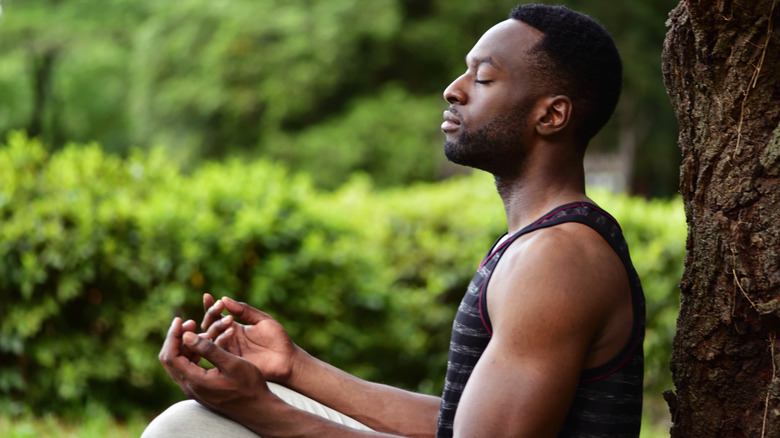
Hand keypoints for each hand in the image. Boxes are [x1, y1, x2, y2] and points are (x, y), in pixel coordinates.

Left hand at [159, 317, 273, 420]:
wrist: (257, 408)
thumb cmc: (249, 386)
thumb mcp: (232, 364)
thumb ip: (209, 349)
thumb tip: (187, 335)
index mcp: (195, 381)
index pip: (170, 356)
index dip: (173, 336)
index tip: (181, 319)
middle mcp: (190, 387)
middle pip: (169, 359)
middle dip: (176, 338)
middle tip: (190, 322)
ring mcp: (194, 389)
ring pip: (178, 363)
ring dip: (185, 345)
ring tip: (202, 331)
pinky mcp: (200, 388)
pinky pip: (188, 368)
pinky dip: (192, 353)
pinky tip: (206, 344)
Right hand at [200, 294, 298, 383]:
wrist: (287, 359)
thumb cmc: (277, 339)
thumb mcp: (261, 319)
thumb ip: (244, 310)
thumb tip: (224, 298)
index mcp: (234, 328)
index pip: (216, 317)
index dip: (210, 306)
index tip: (207, 296)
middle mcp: (228, 339)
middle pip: (209, 326)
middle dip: (212, 315)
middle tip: (219, 306)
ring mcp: (229, 351)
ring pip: (212, 337)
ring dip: (216, 326)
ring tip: (229, 319)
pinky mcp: (231, 361)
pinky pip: (220, 350)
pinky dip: (222, 339)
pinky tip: (231, 330)